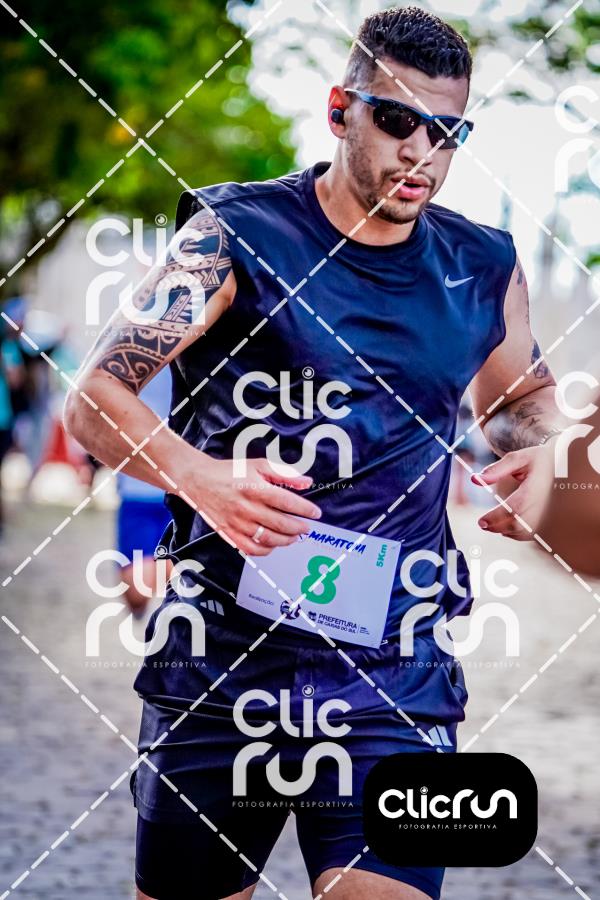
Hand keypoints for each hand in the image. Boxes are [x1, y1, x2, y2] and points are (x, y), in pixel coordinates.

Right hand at [188, 454, 320, 556]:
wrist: (199, 480)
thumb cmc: (230, 472)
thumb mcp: (258, 465)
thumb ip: (284, 473)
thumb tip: (307, 482)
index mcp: (255, 487)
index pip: (288, 502)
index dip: (306, 509)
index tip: (316, 513)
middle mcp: (246, 507)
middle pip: (281, 524)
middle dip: (300, 528)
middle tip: (307, 527)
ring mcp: (237, 523)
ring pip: (269, 539)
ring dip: (287, 540)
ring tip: (295, 537)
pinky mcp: (229, 533)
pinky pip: (251, 549)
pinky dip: (266, 550)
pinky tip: (274, 544)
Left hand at [471, 445, 554, 540]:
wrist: (564, 467)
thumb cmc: (539, 460)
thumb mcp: (518, 458)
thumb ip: (496, 469)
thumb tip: (475, 479)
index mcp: (536, 488)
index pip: (515, 508)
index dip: (496, 517)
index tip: (481, 521)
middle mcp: (545, 504)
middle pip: (519, 524)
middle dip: (497, 526)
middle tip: (483, 524)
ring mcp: (549, 514)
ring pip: (525, 532)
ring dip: (506, 531)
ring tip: (492, 524)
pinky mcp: (550, 521)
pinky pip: (532, 534)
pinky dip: (517, 533)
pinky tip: (507, 526)